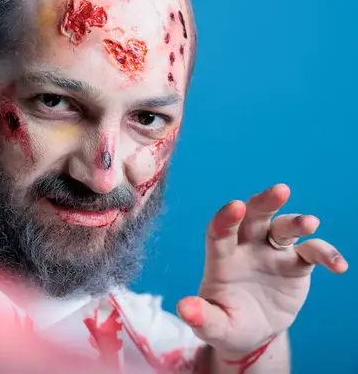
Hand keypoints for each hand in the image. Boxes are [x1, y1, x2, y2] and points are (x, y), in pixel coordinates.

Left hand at [175, 184, 347, 353]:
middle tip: (280, 190)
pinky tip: (338, 266)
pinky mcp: (296, 264)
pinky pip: (312, 252)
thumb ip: (201, 317)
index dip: (225, 218)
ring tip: (310, 223)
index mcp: (221, 259)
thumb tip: (183, 309)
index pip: (219, 231)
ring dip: (297, 222)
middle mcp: (246, 248)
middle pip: (253, 216)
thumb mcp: (212, 326)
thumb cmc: (225, 324)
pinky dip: (326, 254)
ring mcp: (272, 253)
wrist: (251, 332)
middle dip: (264, 202)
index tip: (234, 207)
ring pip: (283, 228)